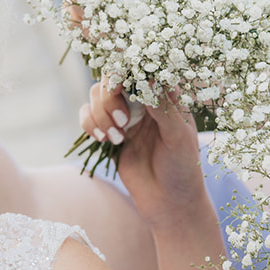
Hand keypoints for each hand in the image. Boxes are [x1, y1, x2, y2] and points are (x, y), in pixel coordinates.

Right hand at [79, 83, 209, 235]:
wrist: (169, 202)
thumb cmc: (183, 168)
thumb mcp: (179, 137)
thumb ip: (164, 108)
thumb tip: (149, 79)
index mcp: (165, 94)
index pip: (141, 67)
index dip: (125, 68)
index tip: (119, 83)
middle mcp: (143, 99)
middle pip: (112, 77)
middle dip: (109, 97)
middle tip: (122, 122)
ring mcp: (124, 114)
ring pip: (96, 95)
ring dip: (99, 114)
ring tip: (115, 138)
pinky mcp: (109, 132)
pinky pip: (87, 117)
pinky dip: (88, 124)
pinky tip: (103, 140)